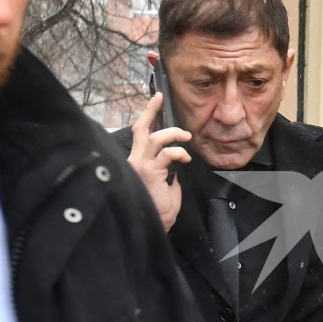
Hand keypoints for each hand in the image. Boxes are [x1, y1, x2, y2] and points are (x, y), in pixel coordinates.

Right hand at [126, 92, 192, 229]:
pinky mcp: (150, 172)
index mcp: (138, 160)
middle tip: (160, 97)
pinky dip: (179, 151)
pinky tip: (186, 157)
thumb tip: (174, 157)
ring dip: (172, 133)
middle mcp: (136, 160)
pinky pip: (166, 154)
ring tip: (186, 136)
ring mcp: (141, 165)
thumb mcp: (164, 181)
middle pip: (141, 129)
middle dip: (150, 110)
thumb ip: (165, 166)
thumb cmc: (160, 206)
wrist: (156, 223)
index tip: (156, 101)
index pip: (141, 133)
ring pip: (155, 138)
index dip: (148, 116)